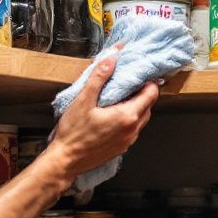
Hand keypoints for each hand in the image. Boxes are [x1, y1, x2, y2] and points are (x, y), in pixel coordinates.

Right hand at [47, 45, 158, 176]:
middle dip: (142, 93)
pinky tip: (114, 115)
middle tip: (129, 84)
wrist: (65, 160)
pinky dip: (129, 120)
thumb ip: (100, 76)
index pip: (151, 94)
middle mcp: (132, 130)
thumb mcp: (84, 100)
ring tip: (121, 98)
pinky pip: (133, 130)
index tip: (139, 75)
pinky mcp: (122, 148)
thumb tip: (112, 57)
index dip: (148, 82)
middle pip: (149, 106)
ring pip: (142, 119)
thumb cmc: (73, 132)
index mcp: (127, 116)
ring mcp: (128, 141)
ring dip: (136, 107)